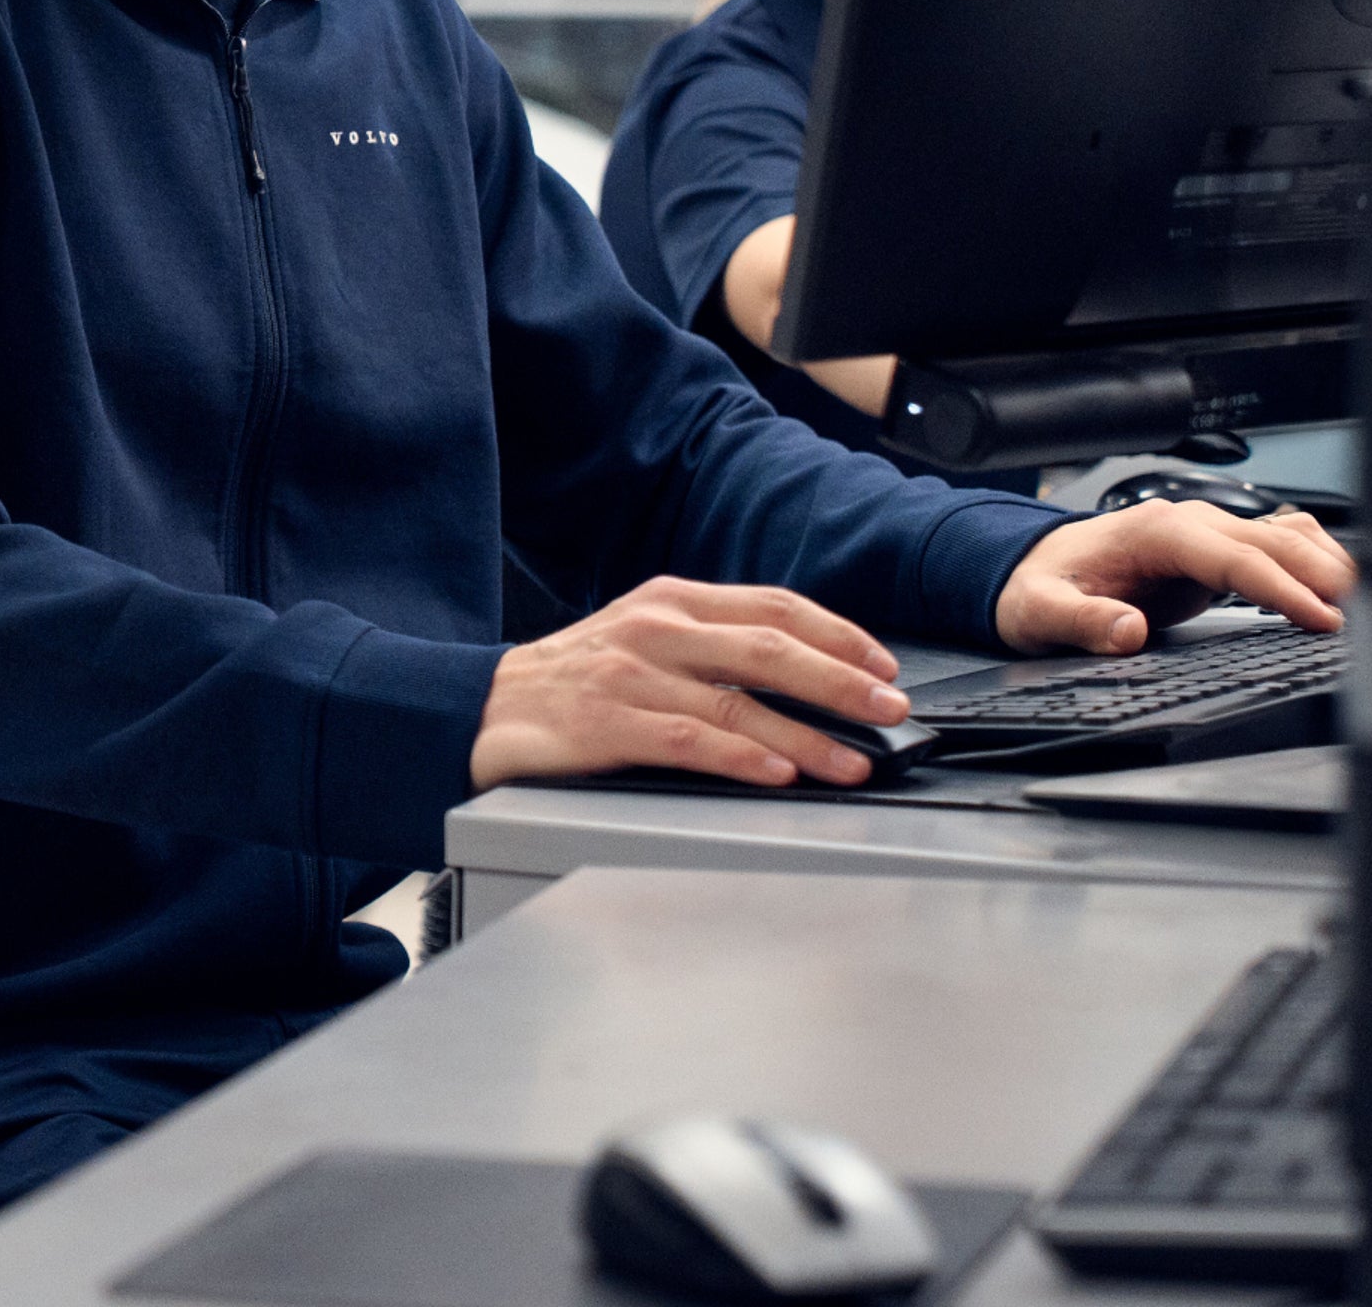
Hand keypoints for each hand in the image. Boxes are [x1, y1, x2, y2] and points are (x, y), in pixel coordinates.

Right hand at [470, 577, 912, 792]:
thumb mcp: (643, 638)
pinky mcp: (607, 722)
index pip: (775, 606)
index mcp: (671, 599)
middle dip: (841, 680)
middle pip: (769, 647)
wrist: (480, 708)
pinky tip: (776, 772)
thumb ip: (711, 645)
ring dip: (807, 736)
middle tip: (890, 709)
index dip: (839, 636)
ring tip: (852, 762)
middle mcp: (656, 628)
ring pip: (739, 701)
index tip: (883, 667)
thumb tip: (807, 675)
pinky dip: (741, 756)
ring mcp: (630, 675)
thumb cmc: (572, 681)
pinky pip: (689, 739)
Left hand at [994, 499, 1355, 654]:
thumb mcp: (1040, 611)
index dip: (1283, 588)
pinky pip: (1274, 543)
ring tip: (1368, 603)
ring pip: (1283, 535)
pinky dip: (1312, 558)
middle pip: (1274, 541)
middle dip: (1322, 575)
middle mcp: (1188, 523)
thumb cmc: (1037, 585)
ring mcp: (1205, 532)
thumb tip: (1129, 632)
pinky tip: (1338, 583)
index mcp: (1155, 532)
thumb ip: (1081, 623)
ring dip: (1326, 563)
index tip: (1321, 619)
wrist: (1029, 565)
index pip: (1236, 557)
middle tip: (1366, 617)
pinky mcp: (1213, 550)